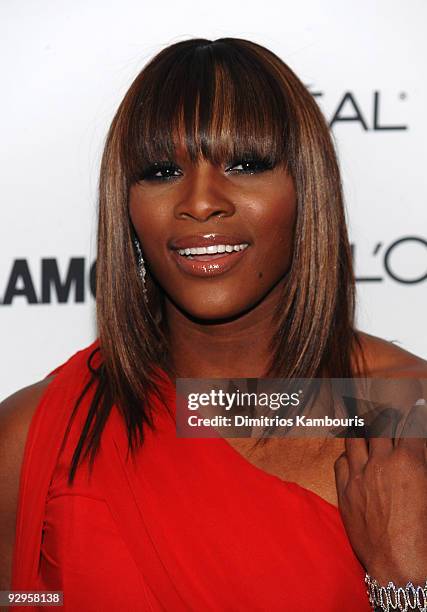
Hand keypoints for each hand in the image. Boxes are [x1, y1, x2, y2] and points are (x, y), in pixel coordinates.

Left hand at [334, 410, 426, 584]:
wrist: (400, 567)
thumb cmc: (425, 536)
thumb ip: (421, 466)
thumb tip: (416, 455)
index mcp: (409, 462)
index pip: (411, 425)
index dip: (415, 412)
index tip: (417, 404)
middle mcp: (381, 463)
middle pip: (379, 425)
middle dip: (385, 413)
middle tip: (386, 408)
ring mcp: (360, 476)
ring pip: (354, 438)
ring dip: (360, 427)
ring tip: (362, 419)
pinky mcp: (345, 493)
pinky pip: (340, 462)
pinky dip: (347, 454)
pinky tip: (351, 454)